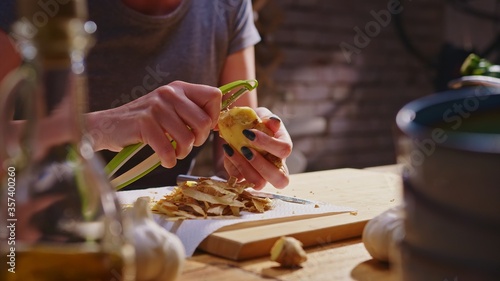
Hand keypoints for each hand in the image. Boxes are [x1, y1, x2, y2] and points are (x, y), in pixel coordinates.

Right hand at [87, 81, 221, 167]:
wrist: (107, 126)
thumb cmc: (144, 122)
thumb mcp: (169, 109)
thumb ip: (191, 112)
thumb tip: (216, 124)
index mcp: (179, 88)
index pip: (214, 95)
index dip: (214, 116)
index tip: (203, 128)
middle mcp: (169, 93)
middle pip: (204, 122)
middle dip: (198, 140)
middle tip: (186, 145)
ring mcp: (157, 107)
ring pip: (188, 139)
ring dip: (182, 153)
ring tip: (173, 152)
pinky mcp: (145, 123)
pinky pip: (168, 149)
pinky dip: (169, 160)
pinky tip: (164, 160)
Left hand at [222, 107, 291, 189]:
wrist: (240, 127)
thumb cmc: (255, 121)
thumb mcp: (262, 115)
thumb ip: (268, 118)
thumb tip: (273, 122)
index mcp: (283, 147)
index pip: (284, 150)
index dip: (268, 143)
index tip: (249, 132)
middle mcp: (276, 165)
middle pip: (280, 180)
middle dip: (260, 164)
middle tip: (244, 148)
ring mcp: (262, 175)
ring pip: (259, 184)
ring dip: (243, 167)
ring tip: (230, 149)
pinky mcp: (246, 178)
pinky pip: (240, 180)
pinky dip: (231, 166)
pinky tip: (227, 151)